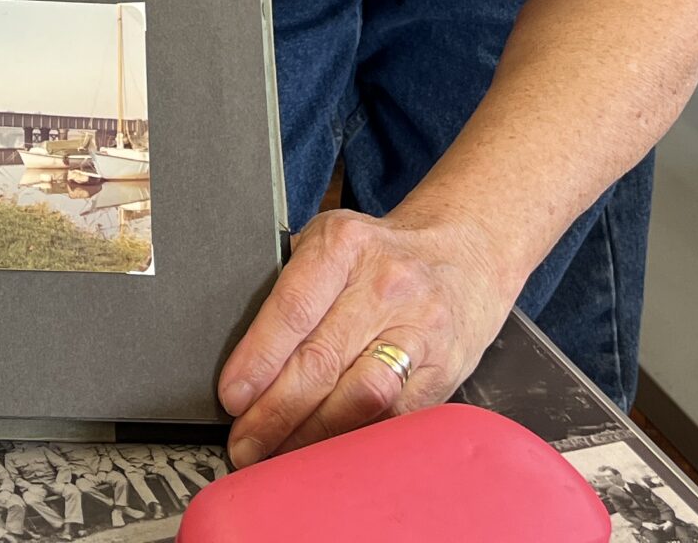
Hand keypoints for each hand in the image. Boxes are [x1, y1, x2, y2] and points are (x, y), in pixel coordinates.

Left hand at [215, 207, 513, 465]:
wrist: (465, 256)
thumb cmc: (380, 254)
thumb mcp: (331, 241)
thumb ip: (291, 285)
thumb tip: (242, 358)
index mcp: (345, 244)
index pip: (293, 309)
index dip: (258, 360)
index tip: (232, 398)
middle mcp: (386, 285)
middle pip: (321, 361)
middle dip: (274, 412)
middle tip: (243, 443)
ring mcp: (420, 331)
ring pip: (360, 397)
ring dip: (313, 436)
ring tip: (278, 456)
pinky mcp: (445, 372)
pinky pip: (395, 418)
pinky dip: (355, 442)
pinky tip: (328, 455)